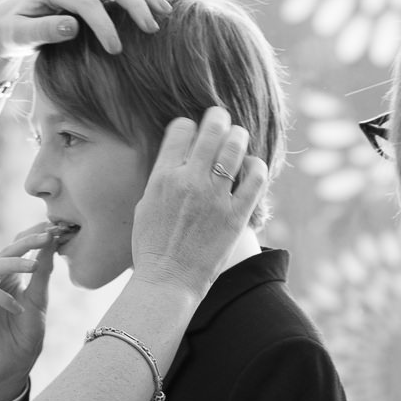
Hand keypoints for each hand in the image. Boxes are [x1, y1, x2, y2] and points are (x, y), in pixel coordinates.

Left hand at [0, 0, 176, 73]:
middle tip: (153, 29)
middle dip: (135, 3)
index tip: (117, 51)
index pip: (87, 2)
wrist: (12, 17)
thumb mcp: (19, 36)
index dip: (104, 26)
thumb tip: (72, 26)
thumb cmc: (14, 31)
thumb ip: (42, 31)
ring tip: (167, 11)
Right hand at [0, 223, 57, 400]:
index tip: (56, 228)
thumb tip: (51, 241)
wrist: (11, 366)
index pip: (18, 246)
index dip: (34, 235)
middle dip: (28, 242)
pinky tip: (17, 310)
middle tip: (48, 236)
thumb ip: (42, 273)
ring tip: (34, 269)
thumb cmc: (24, 336)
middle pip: (6, 251)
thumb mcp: (38, 301)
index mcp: (7, 273)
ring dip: (15, 264)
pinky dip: (2, 297)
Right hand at [131, 108, 268, 294]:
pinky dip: (256, 166)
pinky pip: (255, 178)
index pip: (181, 129)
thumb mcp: (145, 206)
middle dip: (218, 118)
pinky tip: (251, 167)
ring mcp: (214, 198)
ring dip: (238, 136)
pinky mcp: (235, 215)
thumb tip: (176, 158)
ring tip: (238, 137)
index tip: (193, 131)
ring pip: (235, 147)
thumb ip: (162, 178)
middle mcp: (189, 182)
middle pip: (211, 130)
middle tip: (221, 118)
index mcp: (162, 178)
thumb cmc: (151, 248)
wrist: (167, 282)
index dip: (188, 125)